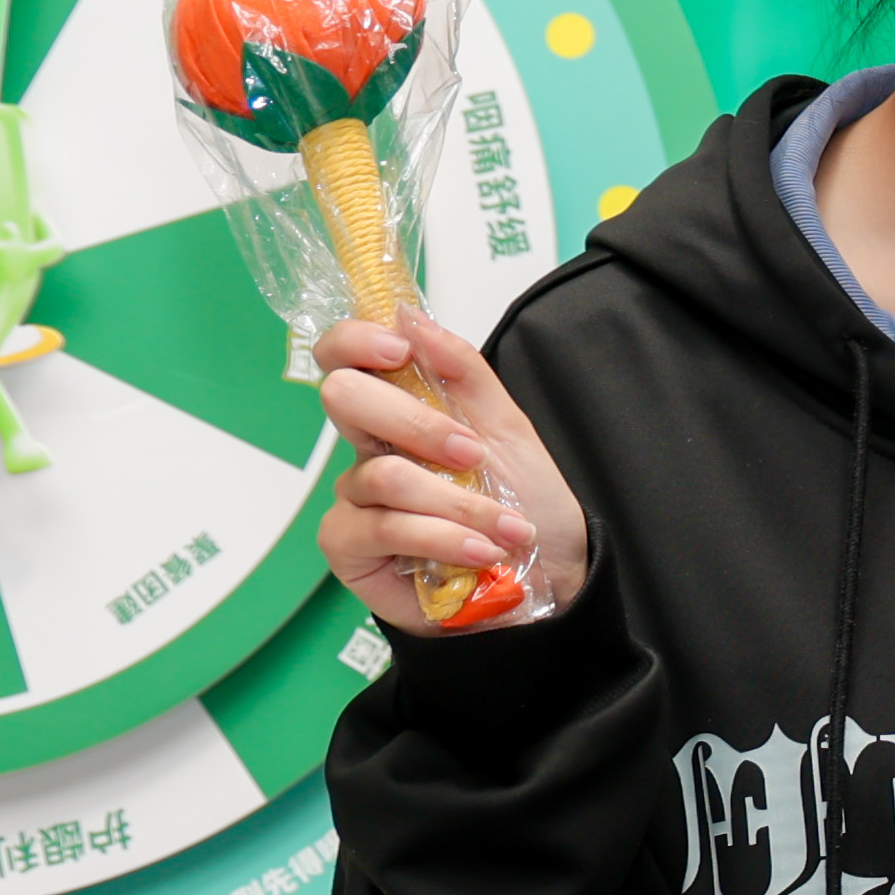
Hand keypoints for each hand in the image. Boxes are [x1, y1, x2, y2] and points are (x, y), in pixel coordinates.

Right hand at [320, 310, 584, 632]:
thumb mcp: (508, 427)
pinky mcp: (350, 549)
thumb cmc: (526, 506)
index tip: (397, 349)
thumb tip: (407, 314)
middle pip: (346, 400)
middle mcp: (368, 450)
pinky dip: (444, 538)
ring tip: (507, 529)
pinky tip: (482, 553)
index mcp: (401, 411)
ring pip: (384, 475)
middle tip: (471, 452)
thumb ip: (461, 370)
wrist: (548, 580)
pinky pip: (385, 528)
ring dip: (459, 504)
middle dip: (416, 423)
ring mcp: (354, 499)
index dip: (355, 341)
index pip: (345, 357)